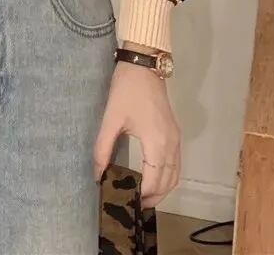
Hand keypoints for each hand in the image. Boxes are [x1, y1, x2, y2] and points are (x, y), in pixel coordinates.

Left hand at [93, 47, 180, 207]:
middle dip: (155, 197)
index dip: (143, 195)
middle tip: (136, 206)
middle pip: (169, 181)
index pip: (154, 180)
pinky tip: (153, 177)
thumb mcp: (111, 119)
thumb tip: (97, 174)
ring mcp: (176, 138)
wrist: (144, 66)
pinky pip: (176, 163)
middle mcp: (171, 144)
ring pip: (175, 173)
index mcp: (157, 143)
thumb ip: (103, 148)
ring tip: (144, 196)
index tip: (130, 204)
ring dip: (163, 188)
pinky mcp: (175, 132)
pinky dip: (168, 176)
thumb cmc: (127, 90)